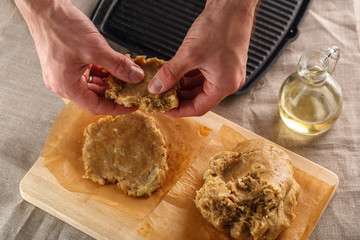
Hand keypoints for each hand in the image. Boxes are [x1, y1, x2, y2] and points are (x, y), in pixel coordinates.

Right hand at [14, 0, 143, 114]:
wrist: (44, 7)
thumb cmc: (60, 27)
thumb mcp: (96, 49)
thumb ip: (118, 65)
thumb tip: (135, 77)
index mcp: (66, 86)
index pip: (96, 106)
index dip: (117, 108)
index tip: (132, 106)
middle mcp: (62, 83)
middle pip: (94, 97)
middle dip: (114, 94)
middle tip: (131, 91)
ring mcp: (63, 74)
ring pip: (91, 85)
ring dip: (108, 82)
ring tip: (125, 78)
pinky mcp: (66, 63)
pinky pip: (87, 74)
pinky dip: (101, 72)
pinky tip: (113, 67)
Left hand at [148, 0, 257, 116]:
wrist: (232, 5)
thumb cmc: (220, 26)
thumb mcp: (189, 54)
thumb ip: (170, 74)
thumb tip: (156, 88)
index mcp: (224, 85)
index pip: (198, 108)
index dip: (178, 111)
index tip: (163, 109)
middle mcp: (228, 81)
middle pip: (199, 98)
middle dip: (179, 99)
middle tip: (160, 98)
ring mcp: (226, 72)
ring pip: (200, 87)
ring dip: (183, 88)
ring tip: (165, 86)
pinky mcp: (222, 62)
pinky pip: (203, 76)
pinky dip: (188, 77)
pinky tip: (175, 74)